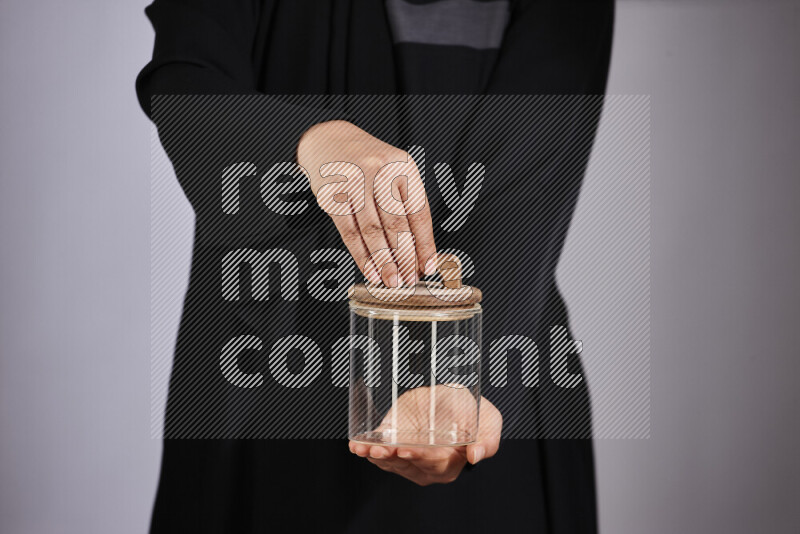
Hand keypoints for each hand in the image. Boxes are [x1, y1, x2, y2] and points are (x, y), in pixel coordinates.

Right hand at [297, 120, 436, 286]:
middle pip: (396, 223)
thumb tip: (419, 253)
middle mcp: (379, 171)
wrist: (329, 141)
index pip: (418, 212)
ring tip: (392, 282)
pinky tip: (370, 271)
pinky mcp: (332, 196)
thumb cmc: (369, 164)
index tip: (428, 266)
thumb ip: (407, 206)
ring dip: (383, 261)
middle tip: (409, 280)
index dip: (425, 243)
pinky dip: (361, 255)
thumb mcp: (395, 173)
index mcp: (402, 166)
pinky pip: (349, 232)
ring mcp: (353, 182)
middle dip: (405, 257)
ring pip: (372, 231)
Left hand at [349, 392, 501, 485]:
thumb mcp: (489, 420)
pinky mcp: (394, 446)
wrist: (456, 398)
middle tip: (380, 450)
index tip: (406, 449)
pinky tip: (357, 446)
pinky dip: (367, 450)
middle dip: (392, 458)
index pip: (434, 463)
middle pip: (409, 465)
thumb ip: (487, 439)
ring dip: (376, 456)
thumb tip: (476, 455)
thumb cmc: (474, 412)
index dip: (420, 457)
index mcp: (452, 462)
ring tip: (364, 449)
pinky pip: (380, 453)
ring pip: (391, 462)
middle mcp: (428, 465)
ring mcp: (409, 458)